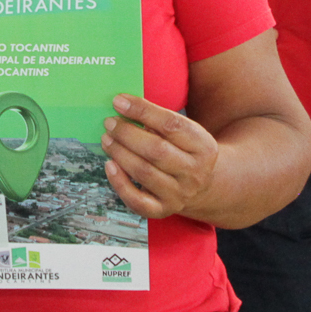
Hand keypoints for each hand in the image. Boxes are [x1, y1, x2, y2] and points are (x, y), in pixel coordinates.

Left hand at [101, 94, 218, 220]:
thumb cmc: (185, 152)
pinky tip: (109, 165)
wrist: (203, 188)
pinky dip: (119, 182)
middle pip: (156, 150)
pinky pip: (137, 201)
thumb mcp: (186, 134)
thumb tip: (125, 107)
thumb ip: (161, 122)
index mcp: (203, 146)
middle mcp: (194, 172)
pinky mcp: (163, 210)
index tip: (119, 101)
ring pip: (144, 173)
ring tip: (106, 139)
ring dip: (120, 153)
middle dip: (127, 133)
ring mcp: (179, 194)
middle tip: (109, 122)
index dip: (142, 111)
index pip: (171, 125)